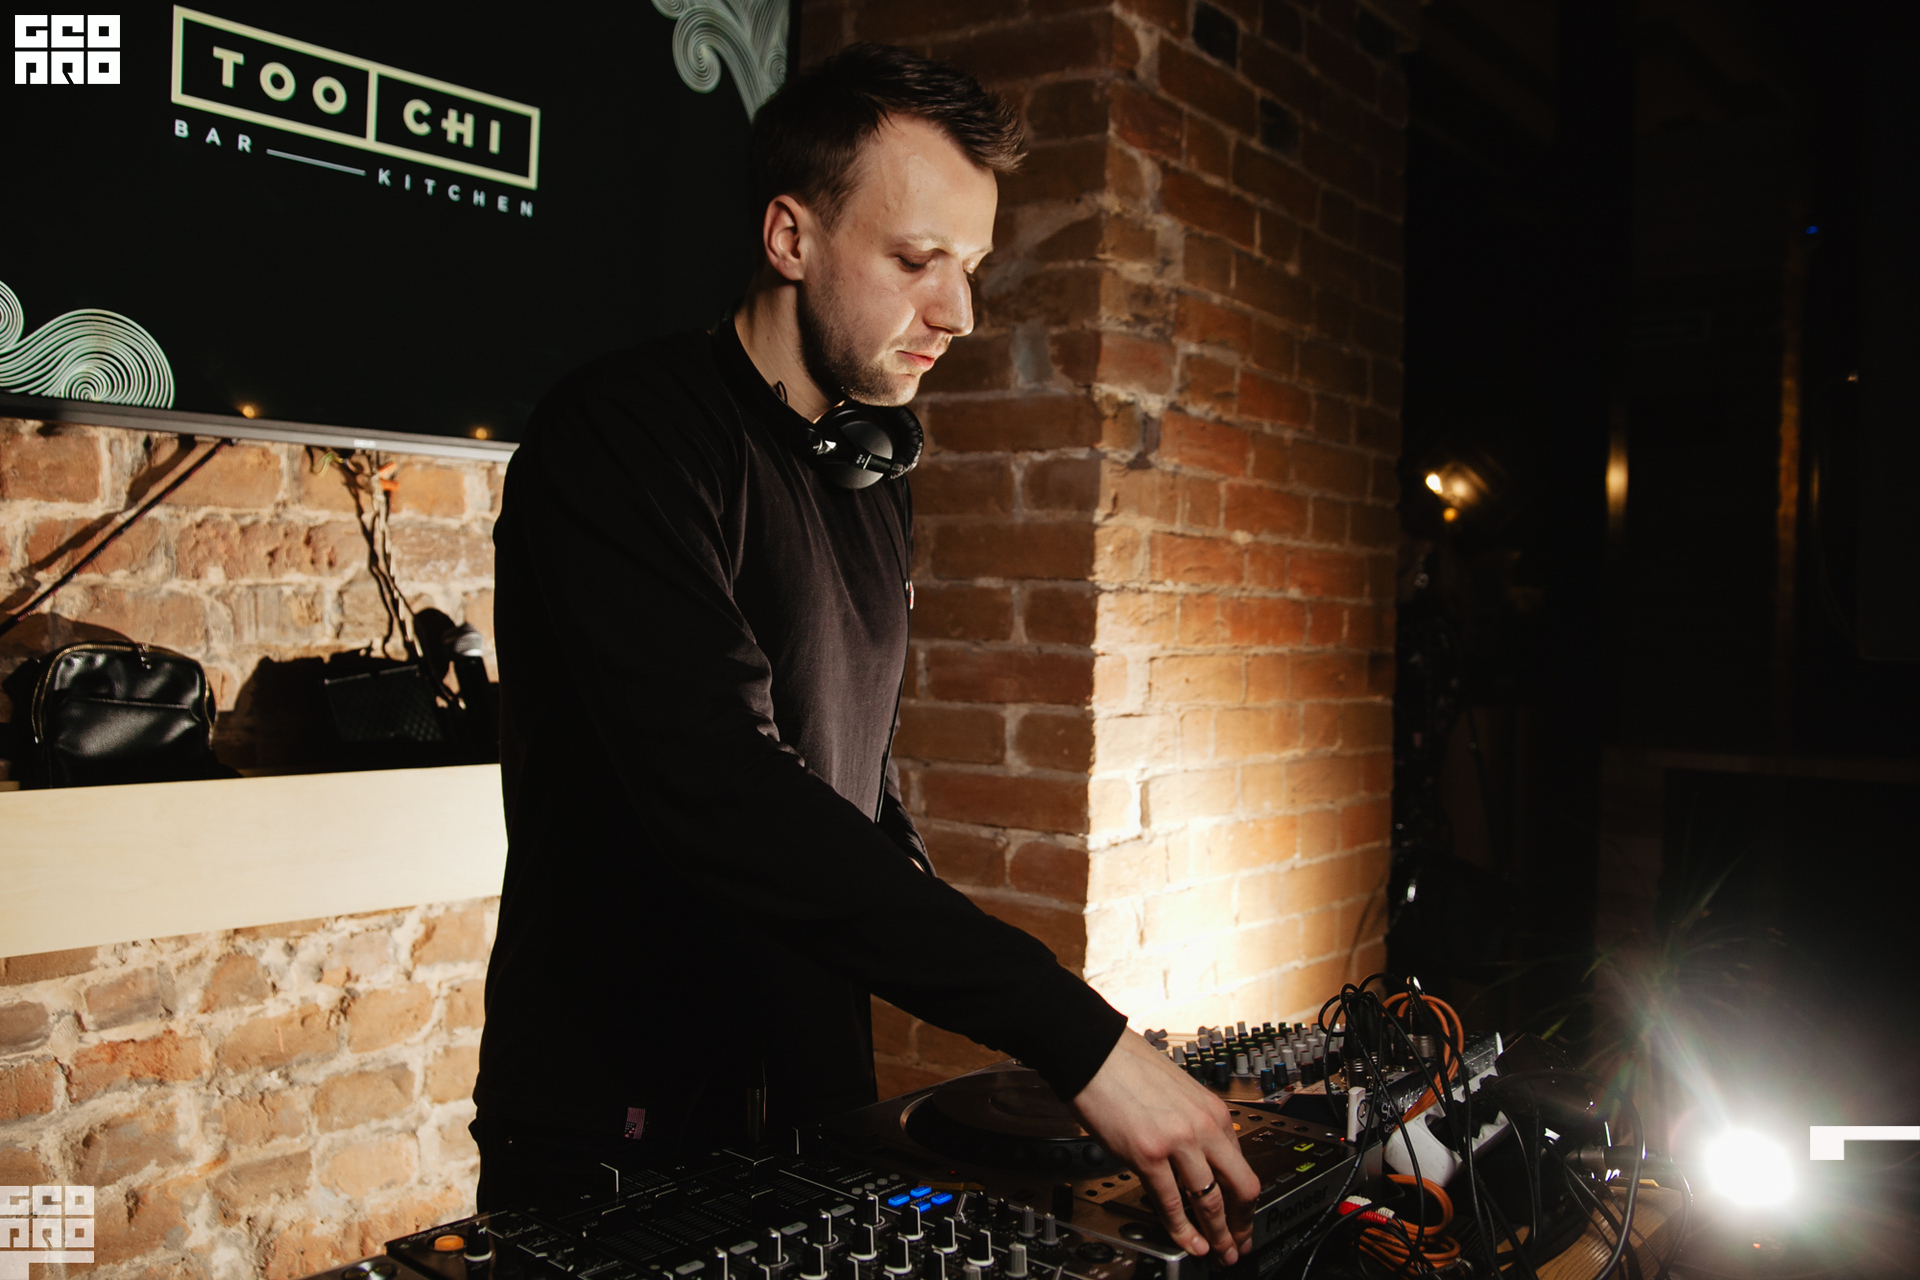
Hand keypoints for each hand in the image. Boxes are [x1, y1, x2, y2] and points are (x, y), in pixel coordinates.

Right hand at [1071, 1030, 1258, 1262]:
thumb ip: (1193, 1125)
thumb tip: (1198, 1156)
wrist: (1093, 1051)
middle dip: (1241, 1224)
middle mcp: (1203, 1126)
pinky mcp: (1147, 1154)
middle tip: (1238, 1244)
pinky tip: (1187, 1242)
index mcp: (1213, 1110)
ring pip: (1210, 1201)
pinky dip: (1181, 1229)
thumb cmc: (1127, 1065)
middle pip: (1241, 1187)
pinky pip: (1171, 1202)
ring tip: (1217, 1252)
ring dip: (1217, 1234)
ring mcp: (1177, 1142)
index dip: (1245, 1199)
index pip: (1243, 1165)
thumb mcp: (1179, 1092)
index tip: (1243, 1216)